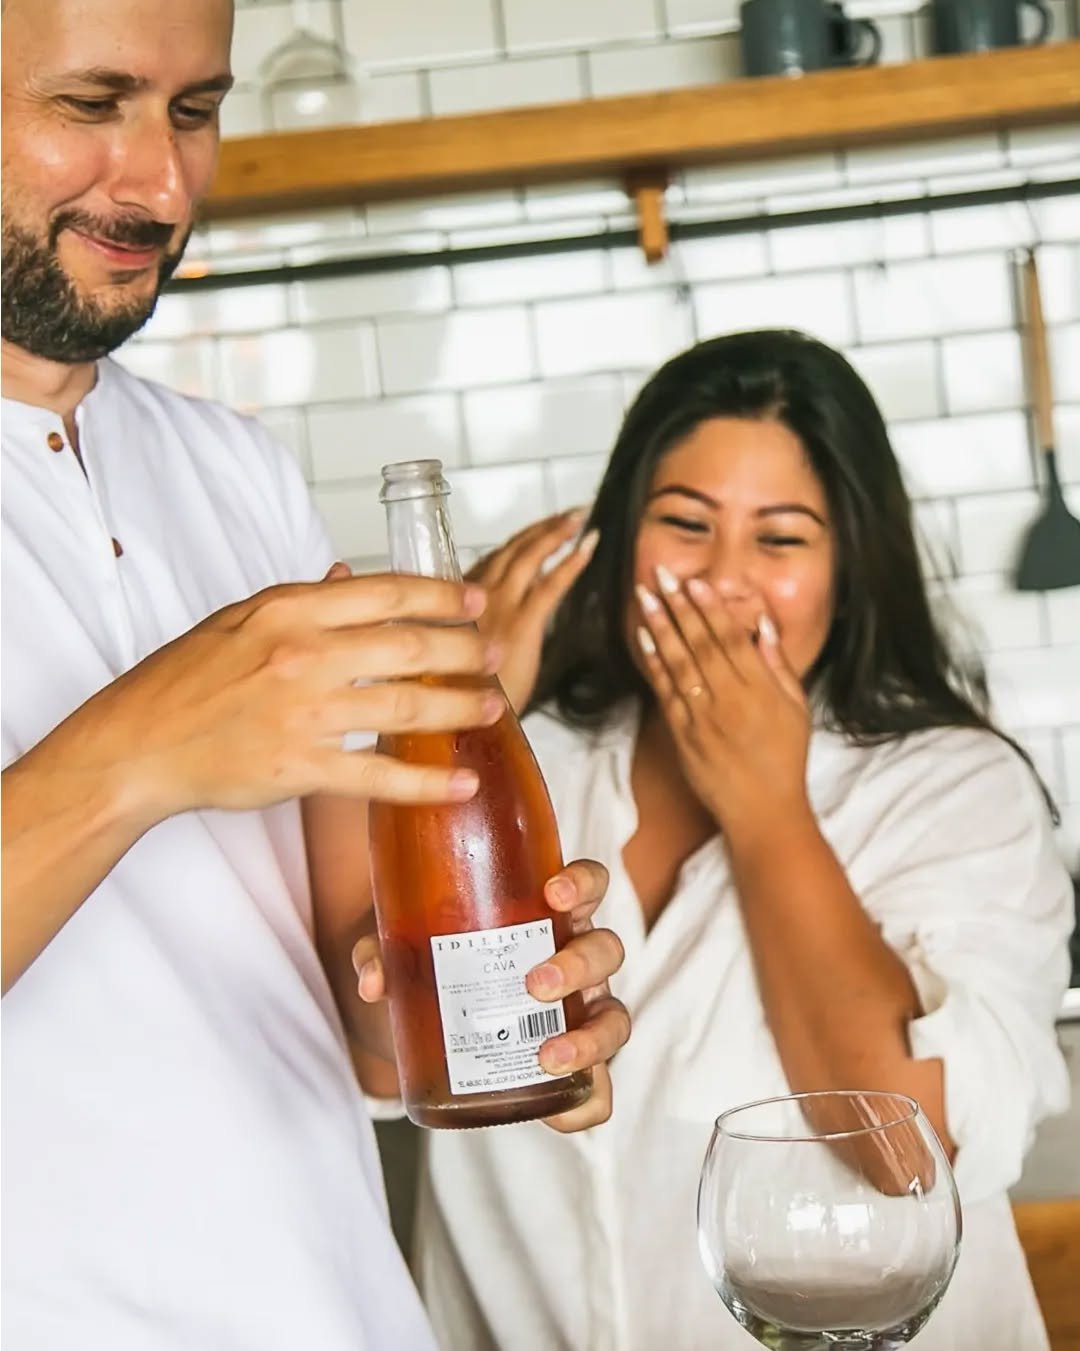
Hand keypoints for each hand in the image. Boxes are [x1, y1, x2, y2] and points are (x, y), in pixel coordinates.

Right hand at [60, 566, 507, 822]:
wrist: (138, 744)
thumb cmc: (185, 679)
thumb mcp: (240, 620)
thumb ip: (302, 599)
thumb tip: (349, 575)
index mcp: (288, 610)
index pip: (385, 592)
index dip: (440, 595)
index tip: (473, 599)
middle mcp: (302, 654)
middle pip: (409, 646)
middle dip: (465, 650)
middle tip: (495, 654)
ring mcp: (304, 712)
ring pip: (405, 706)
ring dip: (459, 708)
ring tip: (492, 709)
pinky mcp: (300, 768)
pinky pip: (379, 775)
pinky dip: (427, 783)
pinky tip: (461, 784)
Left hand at [353, 858, 628, 1131]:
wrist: (416, 1024)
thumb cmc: (427, 966)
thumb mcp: (402, 954)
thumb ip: (381, 954)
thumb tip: (374, 979)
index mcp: (546, 916)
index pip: (588, 884)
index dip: (583, 883)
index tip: (554, 893)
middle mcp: (574, 959)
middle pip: (606, 950)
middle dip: (578, 966)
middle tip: (535, 985)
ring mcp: (579, 1012)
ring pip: (614, 1017)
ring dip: (590, 1038)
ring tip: (546, 1056)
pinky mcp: (570, 1066)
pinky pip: (597, 1088)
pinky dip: (588, 1104)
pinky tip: (561, 1119)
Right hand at [467, 510, 598, 712]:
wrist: (454, 729)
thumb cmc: (452, 707)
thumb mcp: (447, 668)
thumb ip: (462, 645)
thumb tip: (479, 641)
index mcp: (451, 607)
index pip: (487, 563)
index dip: (514, 543)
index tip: (533, 532)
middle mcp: (470, 600)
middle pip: (509, 551)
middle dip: (539, 528)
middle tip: (565, 514)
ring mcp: (495, 609)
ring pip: (528, 557)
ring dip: (555, 532)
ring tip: (577, 517)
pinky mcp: (520, 626)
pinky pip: (550, 584)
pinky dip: (571, 561)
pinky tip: (587, 547)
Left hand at [635, 569, 811, 837]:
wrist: (763, 810)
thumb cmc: (785, 758)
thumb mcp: (796, 708)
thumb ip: (778, 664)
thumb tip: (762, 624)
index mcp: (759, 688)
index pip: (731, 638)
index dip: (710, 607)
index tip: (695, 581)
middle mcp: (729, 698)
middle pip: (700, 642)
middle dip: (678, 605)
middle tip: (660, 574)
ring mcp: (702, 716)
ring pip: (678, 662)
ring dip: (659, 626)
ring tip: (645, 596)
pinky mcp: (683, 734)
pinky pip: (666, 692)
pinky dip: (653, 664)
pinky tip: (643, 639)